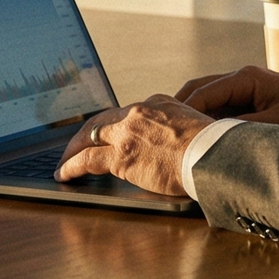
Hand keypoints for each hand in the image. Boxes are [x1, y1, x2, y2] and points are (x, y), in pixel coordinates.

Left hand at [54, 95, 213, 194]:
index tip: (105, 133)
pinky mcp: (121, 156)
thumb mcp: (195, 128)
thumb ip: (179, 131)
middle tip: (74, 146)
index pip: (127, 113)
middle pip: (101, 121)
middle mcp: (138, 113)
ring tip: (65, 162)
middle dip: (85, 134)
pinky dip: (71, 166)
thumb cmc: (213, 149)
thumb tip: (179, 145)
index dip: (112, 125)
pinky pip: (87, 159)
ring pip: (89, 136)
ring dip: (73, 150)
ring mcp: (127, 133)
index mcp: (158, 103)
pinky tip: (65, 174)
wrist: (214, 155)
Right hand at [176, 65, 278, 135]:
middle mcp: (243, 78)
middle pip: (199, 92)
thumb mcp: (277, 125)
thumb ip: (241, 129)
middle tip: (162, 135)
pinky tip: (203, 142)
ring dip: (194, 119)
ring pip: (209, 101)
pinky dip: (210, 123)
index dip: (181, 113)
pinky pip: (223, 110)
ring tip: (177, 140)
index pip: (201, 93)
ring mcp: (248, 89)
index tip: (166, 133)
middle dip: (179, 112)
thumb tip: (209, 140)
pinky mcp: (254, 101)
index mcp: (246, 77)